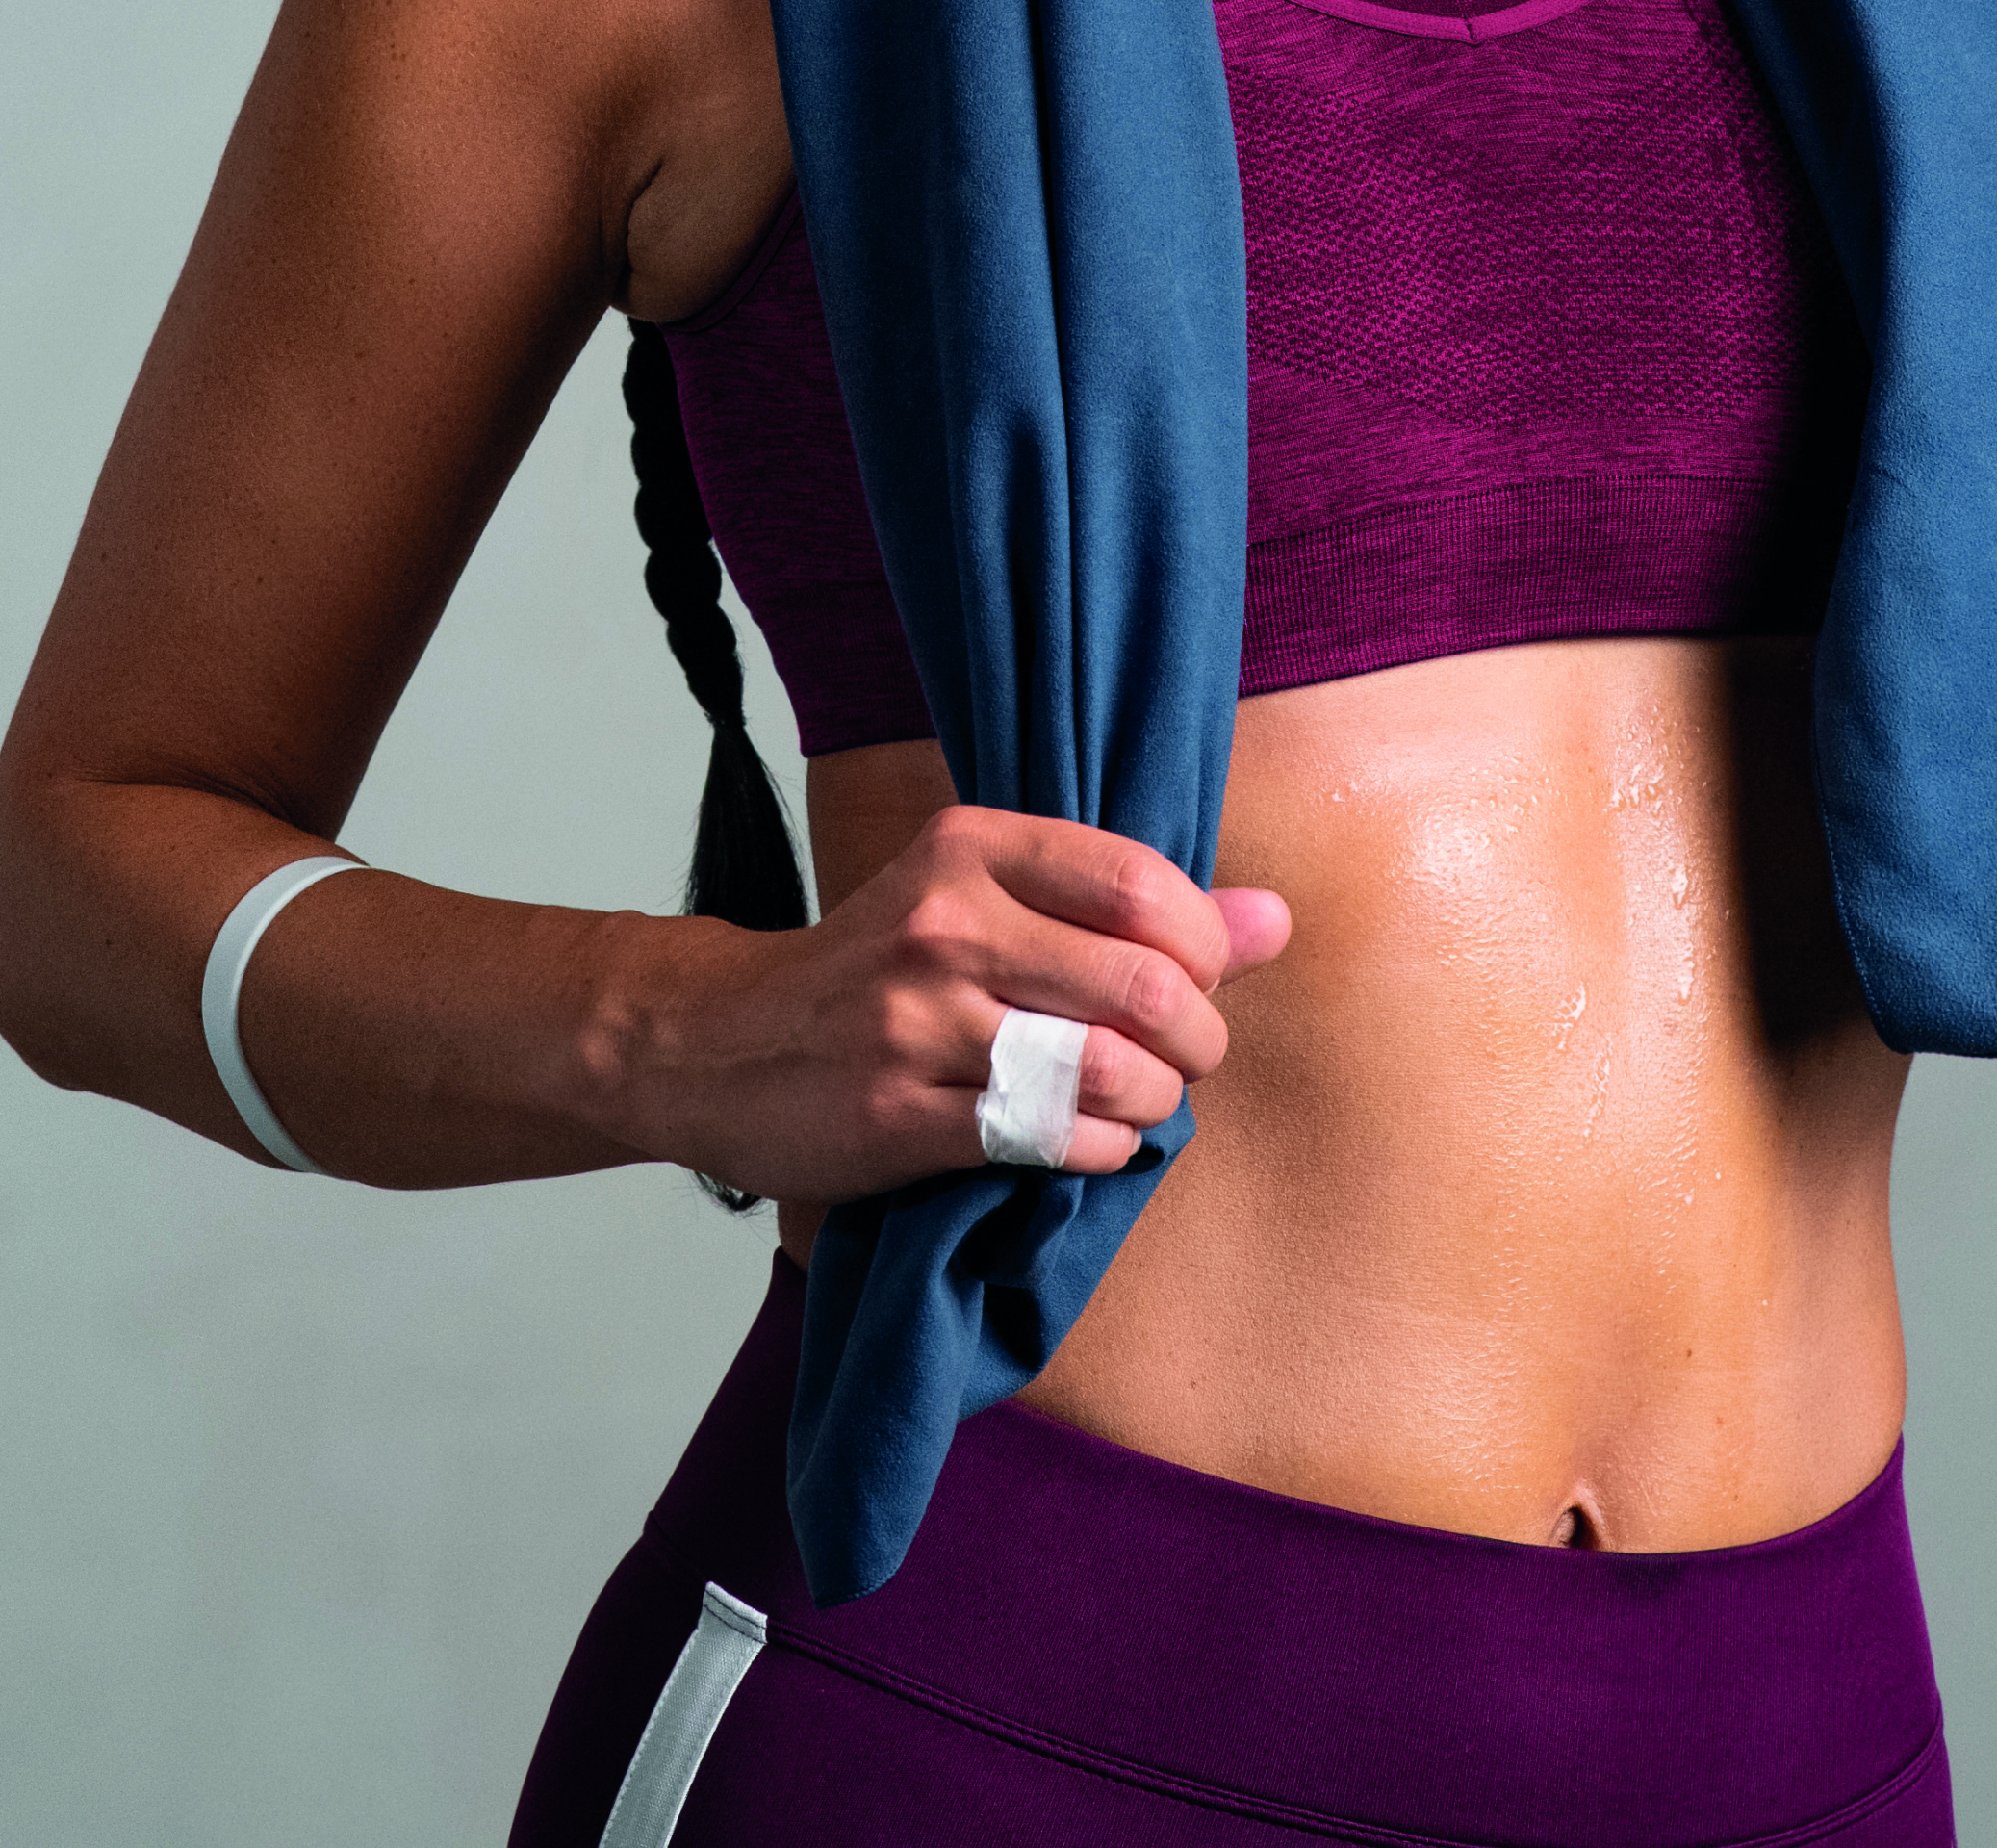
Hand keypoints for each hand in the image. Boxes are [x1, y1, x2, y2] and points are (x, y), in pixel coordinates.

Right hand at [640, 804, 1291, 1206]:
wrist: (719, 1042)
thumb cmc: (883, 967)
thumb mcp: (989, 899)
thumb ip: (1132, 909)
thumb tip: (1277, 918)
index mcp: (974, 847)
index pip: (1143, 884)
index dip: (1205, 945)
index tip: (1202, 978)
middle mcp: (945, 923)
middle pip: (1142, 983)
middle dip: (1198, 1036)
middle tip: (1188, 1055)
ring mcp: (916, 1022)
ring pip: (1105, 1068)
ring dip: (1154, 1101)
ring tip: (1141, 1101)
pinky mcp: (896, 1115)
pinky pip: (1048, 1140)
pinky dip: (1097, 1150)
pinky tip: (1087, 1140)